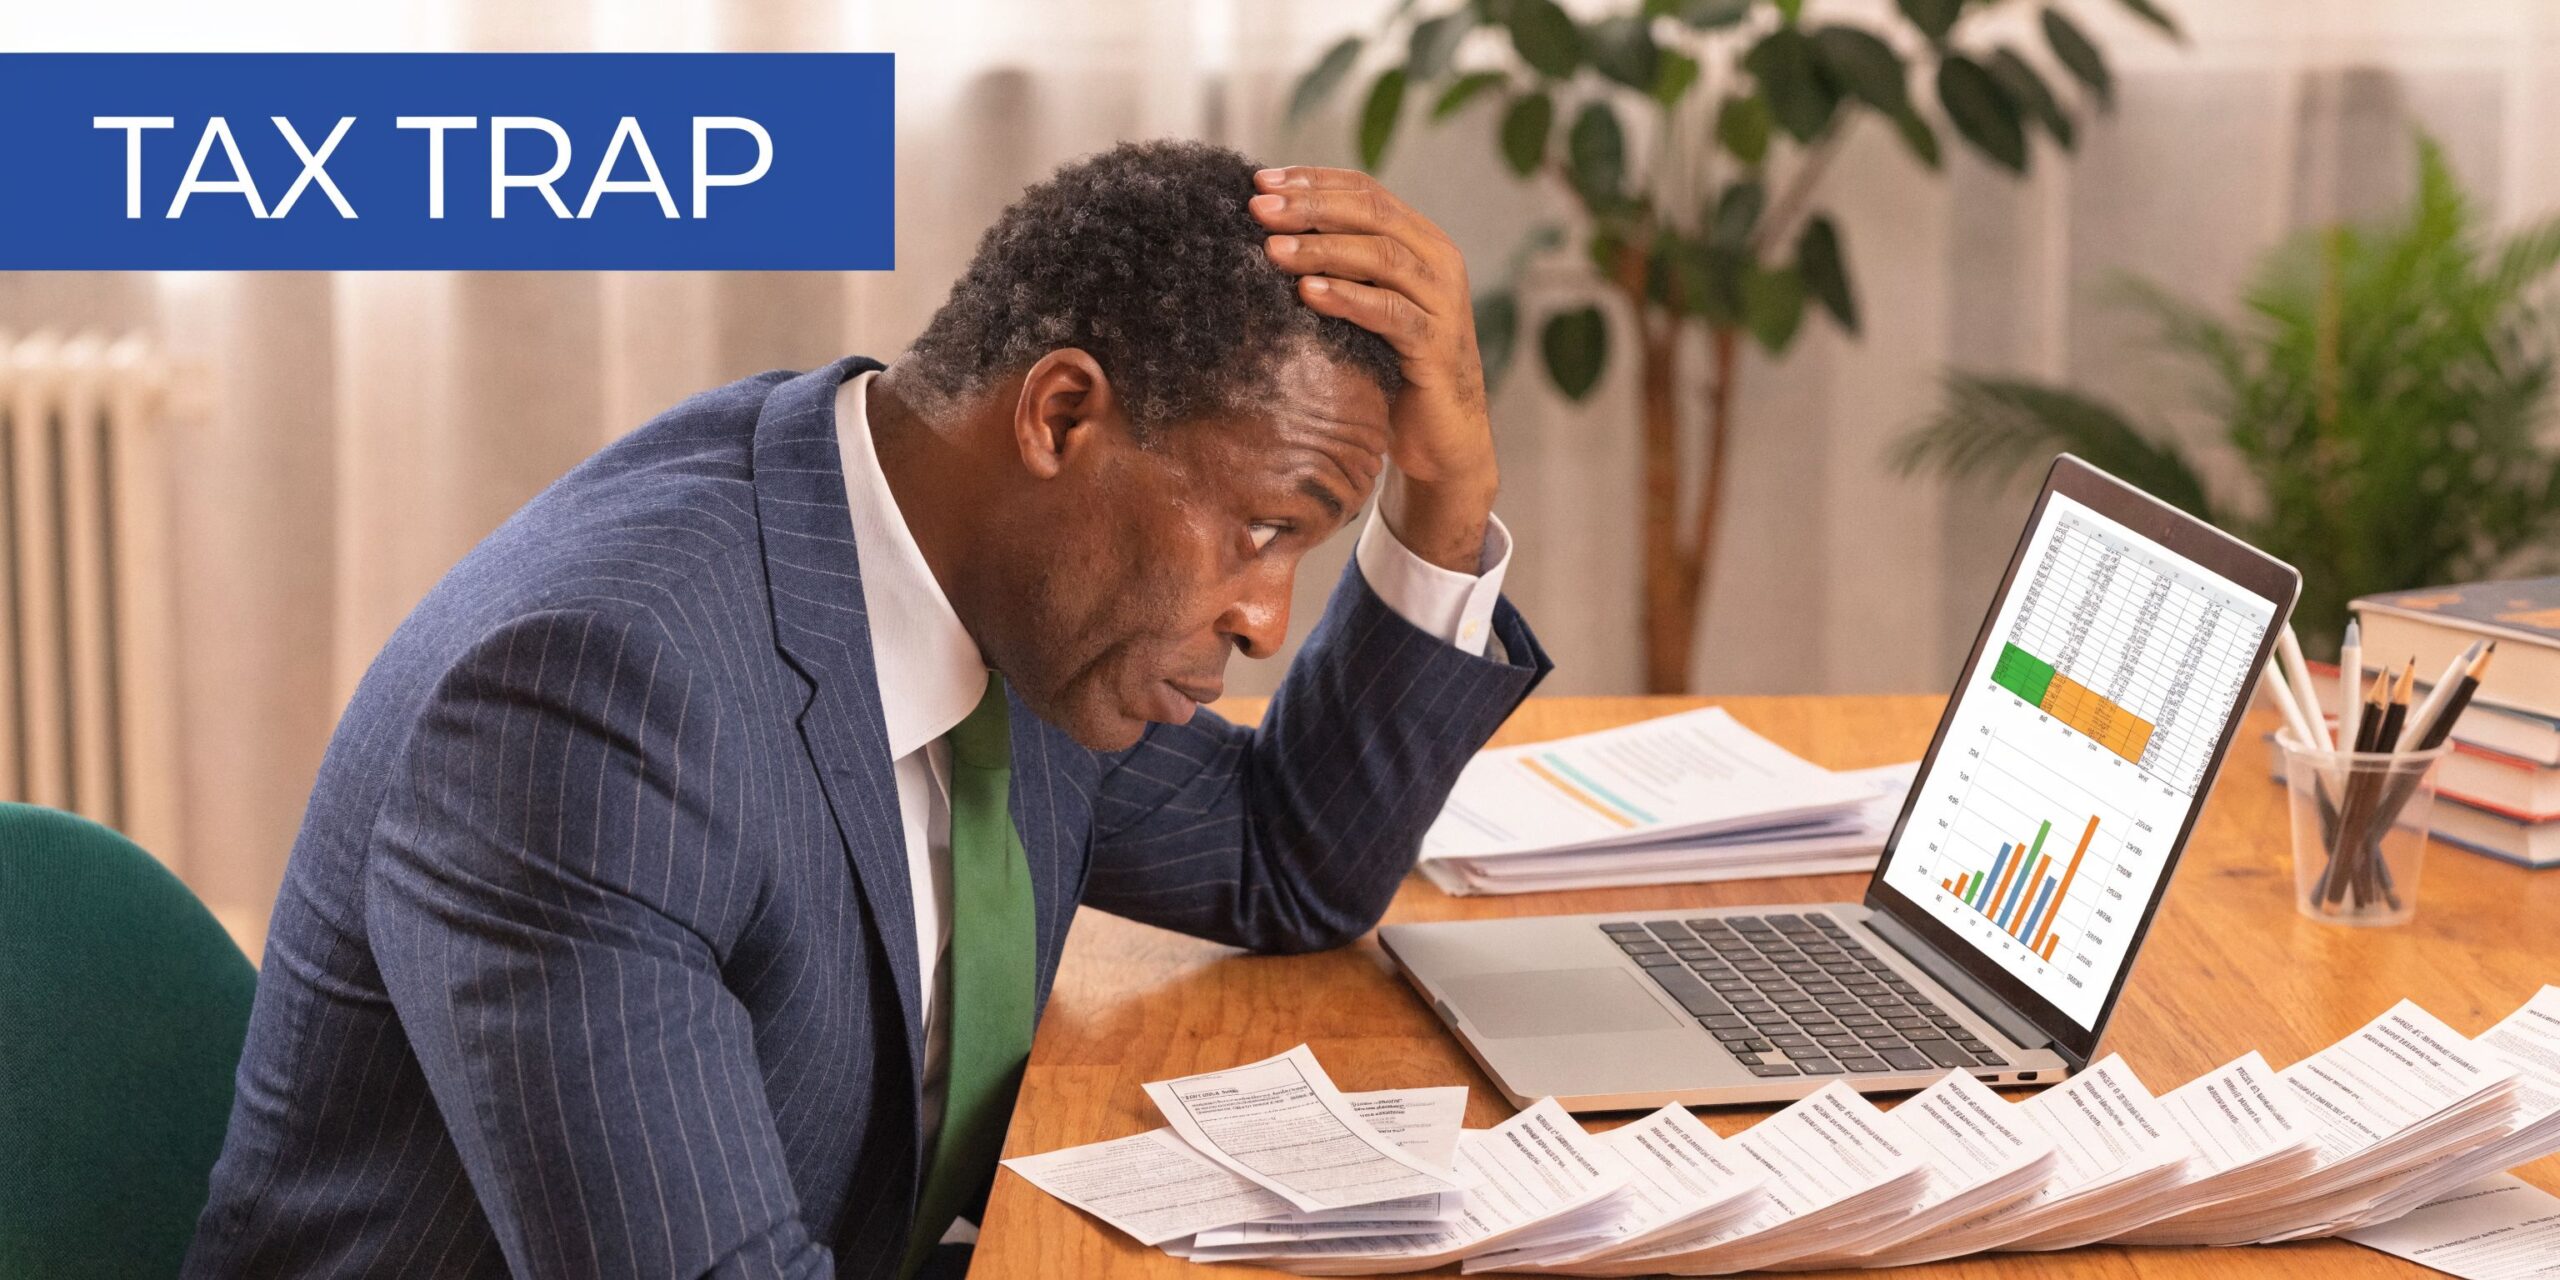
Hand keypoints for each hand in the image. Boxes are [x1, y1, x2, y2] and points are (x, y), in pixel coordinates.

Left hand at [1251, 166, 1496, 573]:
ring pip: (1381, 256)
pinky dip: (1347, 297)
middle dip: (1310, 205)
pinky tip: (1308, 292)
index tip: (1260, 181)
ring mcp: (1443, 301)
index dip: (1313, 180)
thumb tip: (1265, 233)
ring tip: (1272, 250)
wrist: (1440, 437)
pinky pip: (1390, 311)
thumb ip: (1335, 266)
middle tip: (1257, 207)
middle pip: (1371, 212)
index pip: (1365, 191)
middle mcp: (1438, 260)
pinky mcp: (1437, 344)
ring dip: (1322, 248)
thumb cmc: (1391, 367)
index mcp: (1420, 240)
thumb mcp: (1361, 306)